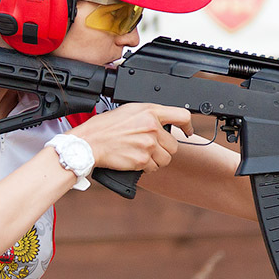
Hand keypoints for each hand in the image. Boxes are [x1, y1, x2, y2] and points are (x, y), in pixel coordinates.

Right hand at [70, 103, 193, 171]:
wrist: (90, 143)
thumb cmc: (106, 127)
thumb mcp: (129, 111)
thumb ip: (150, 115)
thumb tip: (165, 122)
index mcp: (150, 111)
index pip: (182, 116)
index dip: (188, 125)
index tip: (187, 131)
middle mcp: (152, 127)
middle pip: (174, 145)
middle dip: (163, 148)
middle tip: (148, 146)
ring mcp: (148, 144)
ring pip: (166, 159)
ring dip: (156, 160)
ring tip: (140, 153)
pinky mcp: (142, 160)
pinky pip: (154, 168)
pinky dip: (146, 167)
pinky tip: (134, 159)